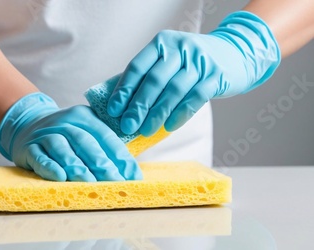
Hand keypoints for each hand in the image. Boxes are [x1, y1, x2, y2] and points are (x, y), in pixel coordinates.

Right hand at [0, 92, 141, 181]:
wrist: (27, 124)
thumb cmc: (66, 135)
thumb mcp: (85, 131)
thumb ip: (105, 146)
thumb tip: (131, 173)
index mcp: (84, 117)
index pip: (105, 136)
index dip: (120, 156)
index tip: (132, 176)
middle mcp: (64, 122)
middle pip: (84, 142)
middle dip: (101, 163)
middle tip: (114, 181)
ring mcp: (45, 134)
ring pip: (62, 149)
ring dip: (76, 166)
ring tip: (89, 182)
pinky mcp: (28, 148)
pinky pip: (39, 157)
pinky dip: (49, 167)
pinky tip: (59, 177)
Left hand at [107, 11, 279, 135]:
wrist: (237, 52)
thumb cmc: (193, 63)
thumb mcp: (171, 59)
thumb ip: (150, 76)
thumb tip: (123, 106)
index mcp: (163, 43)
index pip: (137, 67)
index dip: (124, 90)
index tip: (114, 110)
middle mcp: (181, 48)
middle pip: (154, 80)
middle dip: (138, 106)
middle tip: (127, 126)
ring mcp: (200, 61)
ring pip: (174, 91)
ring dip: (157, 114)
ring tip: (145, 131)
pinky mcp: (217, 75)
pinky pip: (195, 98)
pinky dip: (180, 114)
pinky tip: (169, 127)